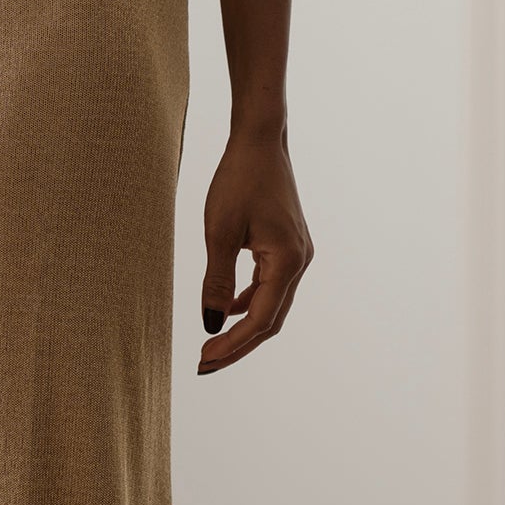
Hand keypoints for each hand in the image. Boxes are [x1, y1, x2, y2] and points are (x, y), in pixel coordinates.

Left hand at [197, 126, 312, 374]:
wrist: (259, 141)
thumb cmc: (238, 179)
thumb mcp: (219, 232)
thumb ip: (216, 281)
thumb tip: (211, 324)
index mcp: (287, 261)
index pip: (260, 320)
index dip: (232, 345)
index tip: (204, 360)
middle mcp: (300, 262)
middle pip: (271, 320)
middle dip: (239, 344)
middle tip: (205, 364)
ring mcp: (298, 254)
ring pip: (273, 305)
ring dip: (244, 327)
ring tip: (213, 344)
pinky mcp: (289, 246)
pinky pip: (271, 286)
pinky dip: (250, 302)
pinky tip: (228, 309)